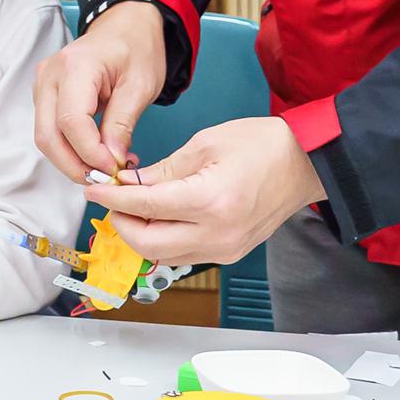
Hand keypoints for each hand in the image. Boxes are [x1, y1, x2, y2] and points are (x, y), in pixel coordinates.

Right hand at [33, 1, 169, 181]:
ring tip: (105, 166)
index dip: (90, 153)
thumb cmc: (137, 49)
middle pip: (48, 135)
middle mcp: (49, 75)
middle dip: (75, 165)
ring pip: (45, 137)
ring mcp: (42, 85)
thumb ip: (122, 124)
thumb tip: (110, 161)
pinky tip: (95, 153)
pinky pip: (50, 129)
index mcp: (75, 67)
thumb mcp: (140, 86)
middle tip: (106, 179)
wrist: (126, 28)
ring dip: (71, 160)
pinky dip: (70, 148)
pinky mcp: (45, 95)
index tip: (114, 168)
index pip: (71, 122)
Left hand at [87, 116, 322, 265]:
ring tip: (132, 207)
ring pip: (165, 255)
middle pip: (149, 245)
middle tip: (110, 200)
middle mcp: (218, 233)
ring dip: (140, 234)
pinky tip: (158, 217)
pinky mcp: (231, 253)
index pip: (145, 208)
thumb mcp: (205, 144)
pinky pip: (185, 254)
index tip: (93, 188)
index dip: (112, 199)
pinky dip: (164, 239)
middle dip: (121, 224)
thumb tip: (128, 184)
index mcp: (210, 201)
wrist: (306, 164)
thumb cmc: (263, 145)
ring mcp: (226, 248)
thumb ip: (162, 170)